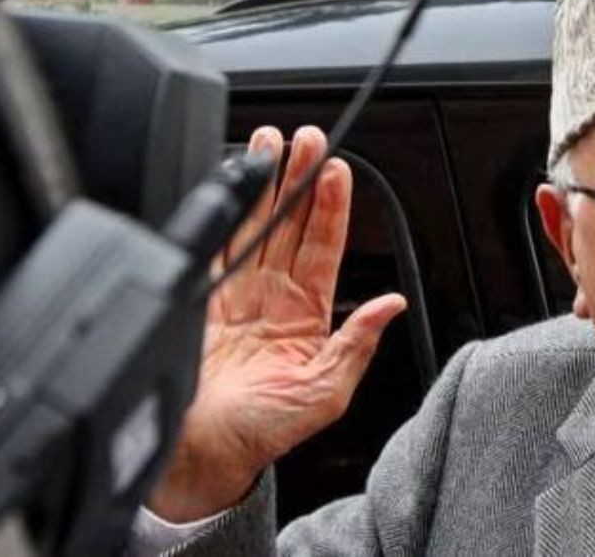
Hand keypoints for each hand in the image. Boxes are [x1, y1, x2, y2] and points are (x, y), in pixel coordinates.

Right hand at [149, 126, 406, 521]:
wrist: (201, 455)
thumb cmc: (264, 432)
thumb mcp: (326, 394)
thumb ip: (357, 344)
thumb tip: (393, 304)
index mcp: (309, 315)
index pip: (325, 248)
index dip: (332, 209)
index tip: (337, 172)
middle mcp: (275, 298)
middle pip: (291, 225)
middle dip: (299, 180)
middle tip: (306, 140)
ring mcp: (238, 295)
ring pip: (255, 226)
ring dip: (264, 185)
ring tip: (271, 143)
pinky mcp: (202, 298)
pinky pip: (215, 246)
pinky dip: (221, 214)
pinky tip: (230, 182)